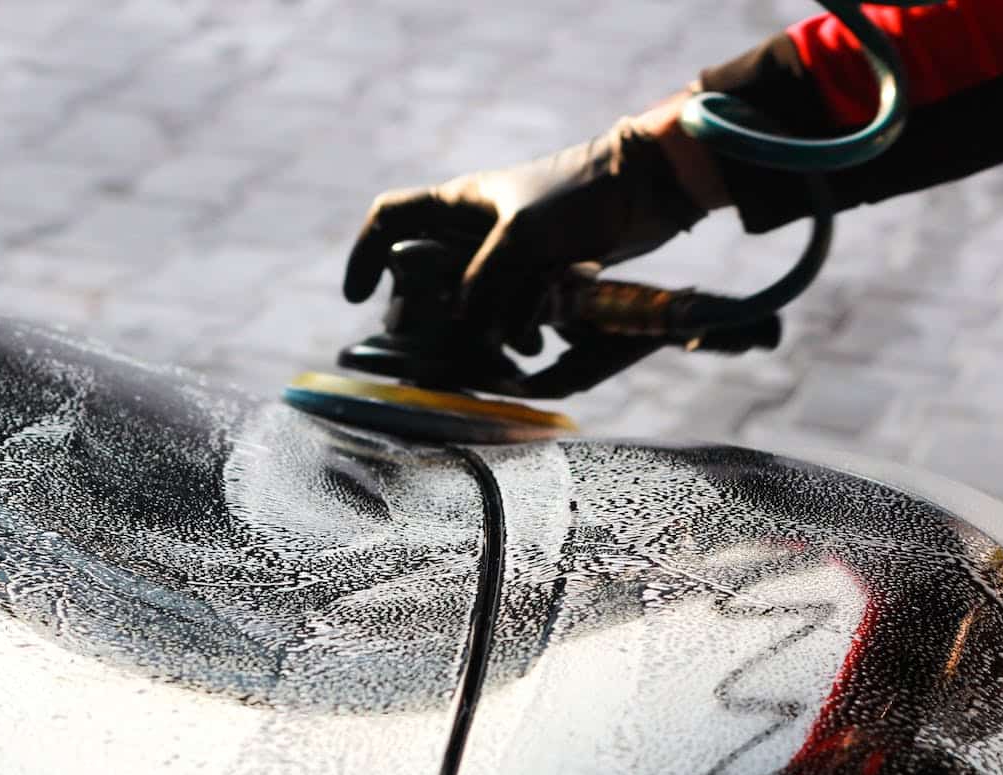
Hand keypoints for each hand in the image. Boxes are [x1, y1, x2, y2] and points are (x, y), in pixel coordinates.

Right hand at [344, 102, 719, 350]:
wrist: (646, 192)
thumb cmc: (580, 197)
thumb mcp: (521, 237)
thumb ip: (483, 282)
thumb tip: (465, 327)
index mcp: (459, 204)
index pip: (389, 219)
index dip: (365, 256)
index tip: (356, 297)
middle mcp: (475, 230)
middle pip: (425, 280)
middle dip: (427, 319)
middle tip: (429, 351)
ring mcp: (508, 256)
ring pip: (470, 306)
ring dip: (477, 334)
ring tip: (495, 355)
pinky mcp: (539, 278)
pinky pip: (510, 315)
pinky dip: (514, 333)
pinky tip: (531, 349)